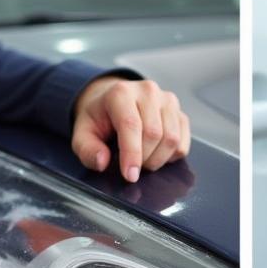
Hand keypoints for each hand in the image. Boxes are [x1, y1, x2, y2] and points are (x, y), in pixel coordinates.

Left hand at [72, 77, 190, 182]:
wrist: (114, 101)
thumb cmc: (100, 118)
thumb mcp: (83, 133)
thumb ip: (87, 149)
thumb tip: (102, 162)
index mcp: (121, 93)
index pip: (131, 125)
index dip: (132, 154)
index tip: (130, 176)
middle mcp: (148, 91)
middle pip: (154, 134)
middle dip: (144, 159)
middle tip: (132, 167)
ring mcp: (167, 100)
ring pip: (172, 138)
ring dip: (158, 159)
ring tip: (143, 160)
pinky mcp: (179, 112)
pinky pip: (183, 141)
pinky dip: (171, 156)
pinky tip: (156, 154)